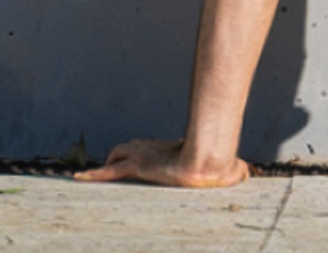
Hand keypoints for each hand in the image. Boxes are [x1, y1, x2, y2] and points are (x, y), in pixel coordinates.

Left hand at [75, 138, 251, 189]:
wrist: (207, 162)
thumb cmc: (216, 165)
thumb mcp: (225, 169)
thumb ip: (234, 171)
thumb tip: (249, 172)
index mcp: (168, 149)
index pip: (148, 149)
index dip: (142, 154)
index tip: (141, 161)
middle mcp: (152, 148)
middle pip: (129, 149)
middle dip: (123, 157)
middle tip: (115, 167)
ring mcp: (142, 156)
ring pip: (117, 156)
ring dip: (109, 166)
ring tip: (95, 177)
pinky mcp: (135, 167)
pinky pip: (107, 171)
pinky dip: (92, 174)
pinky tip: (78, 178)